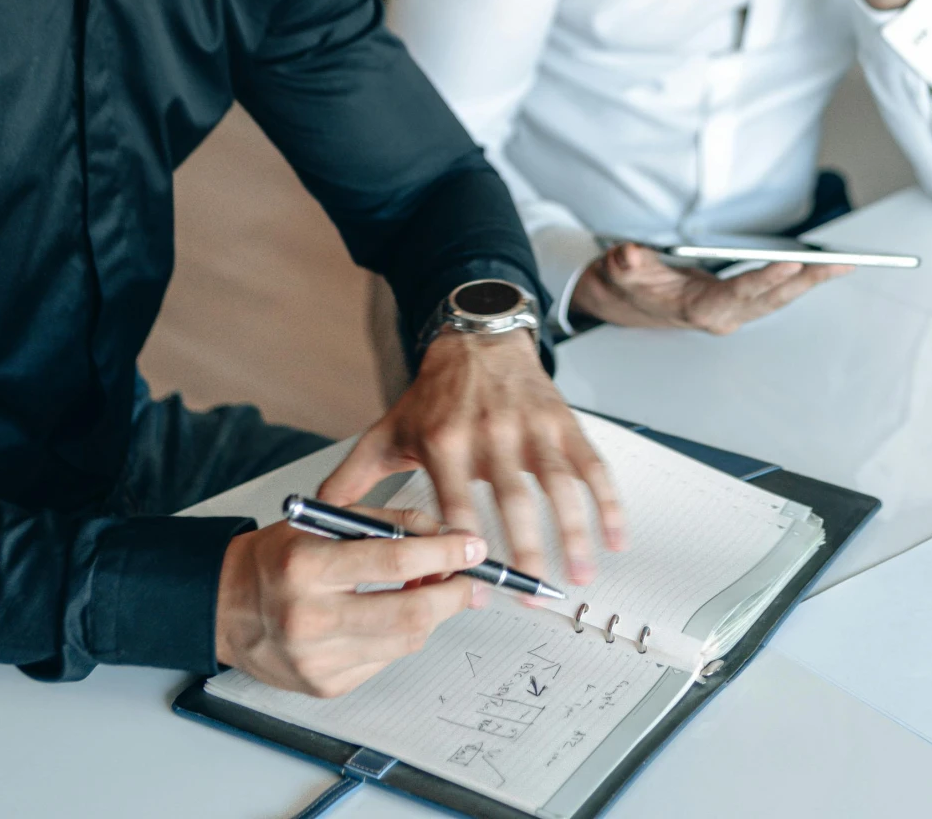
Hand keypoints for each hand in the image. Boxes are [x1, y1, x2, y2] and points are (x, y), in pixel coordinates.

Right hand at [215, 506, 484, 696]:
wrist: (223, 606)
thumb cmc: (275, 560)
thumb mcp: (325, 523)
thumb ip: (388, 524)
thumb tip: (447, 537)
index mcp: (305, 567)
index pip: (394, 561)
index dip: (445, 553)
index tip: (472, 546)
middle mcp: (308, 618)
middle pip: (410, 614)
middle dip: (454, 595)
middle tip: (471, 581)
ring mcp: (316, 659)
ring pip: (405, 641)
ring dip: (433, 616)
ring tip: (435, 593)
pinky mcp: (324, 685)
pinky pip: (384, 659)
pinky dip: (400, 636)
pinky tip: (392, 616)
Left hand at [319, 330, 625, 587]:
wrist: (477, 339)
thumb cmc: (433, 397)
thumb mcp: (387, 433)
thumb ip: (353, 480)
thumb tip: (315, 520)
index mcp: (444, 441)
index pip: (454, 500)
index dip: (464, 541)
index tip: (472, 578)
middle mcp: (490, 432)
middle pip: (511, 498)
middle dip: (526, 547)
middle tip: (532, 592)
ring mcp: (532, 426)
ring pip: (559, 484)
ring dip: (575, 531)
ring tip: (581, 574)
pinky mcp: (562, 422)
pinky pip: (591, 465)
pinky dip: (609, 502)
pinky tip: (616, 538)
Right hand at [573, 242, 850, 335]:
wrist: (623, 302)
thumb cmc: (628, 286)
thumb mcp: (618, 271)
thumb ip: (626, 265)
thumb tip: (630, 255)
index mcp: (699, 309)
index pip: (738, 293)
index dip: (765, 279)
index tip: (791, 265)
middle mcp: (722, 315)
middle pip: (771, 299)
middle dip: (807, 282)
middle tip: (839, 264)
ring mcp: (732, 312)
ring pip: (778, 298)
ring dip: (810, 282)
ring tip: (840, 264)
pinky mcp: (738, 304)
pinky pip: (774, 293)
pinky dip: (797, 280)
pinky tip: (816, 268)